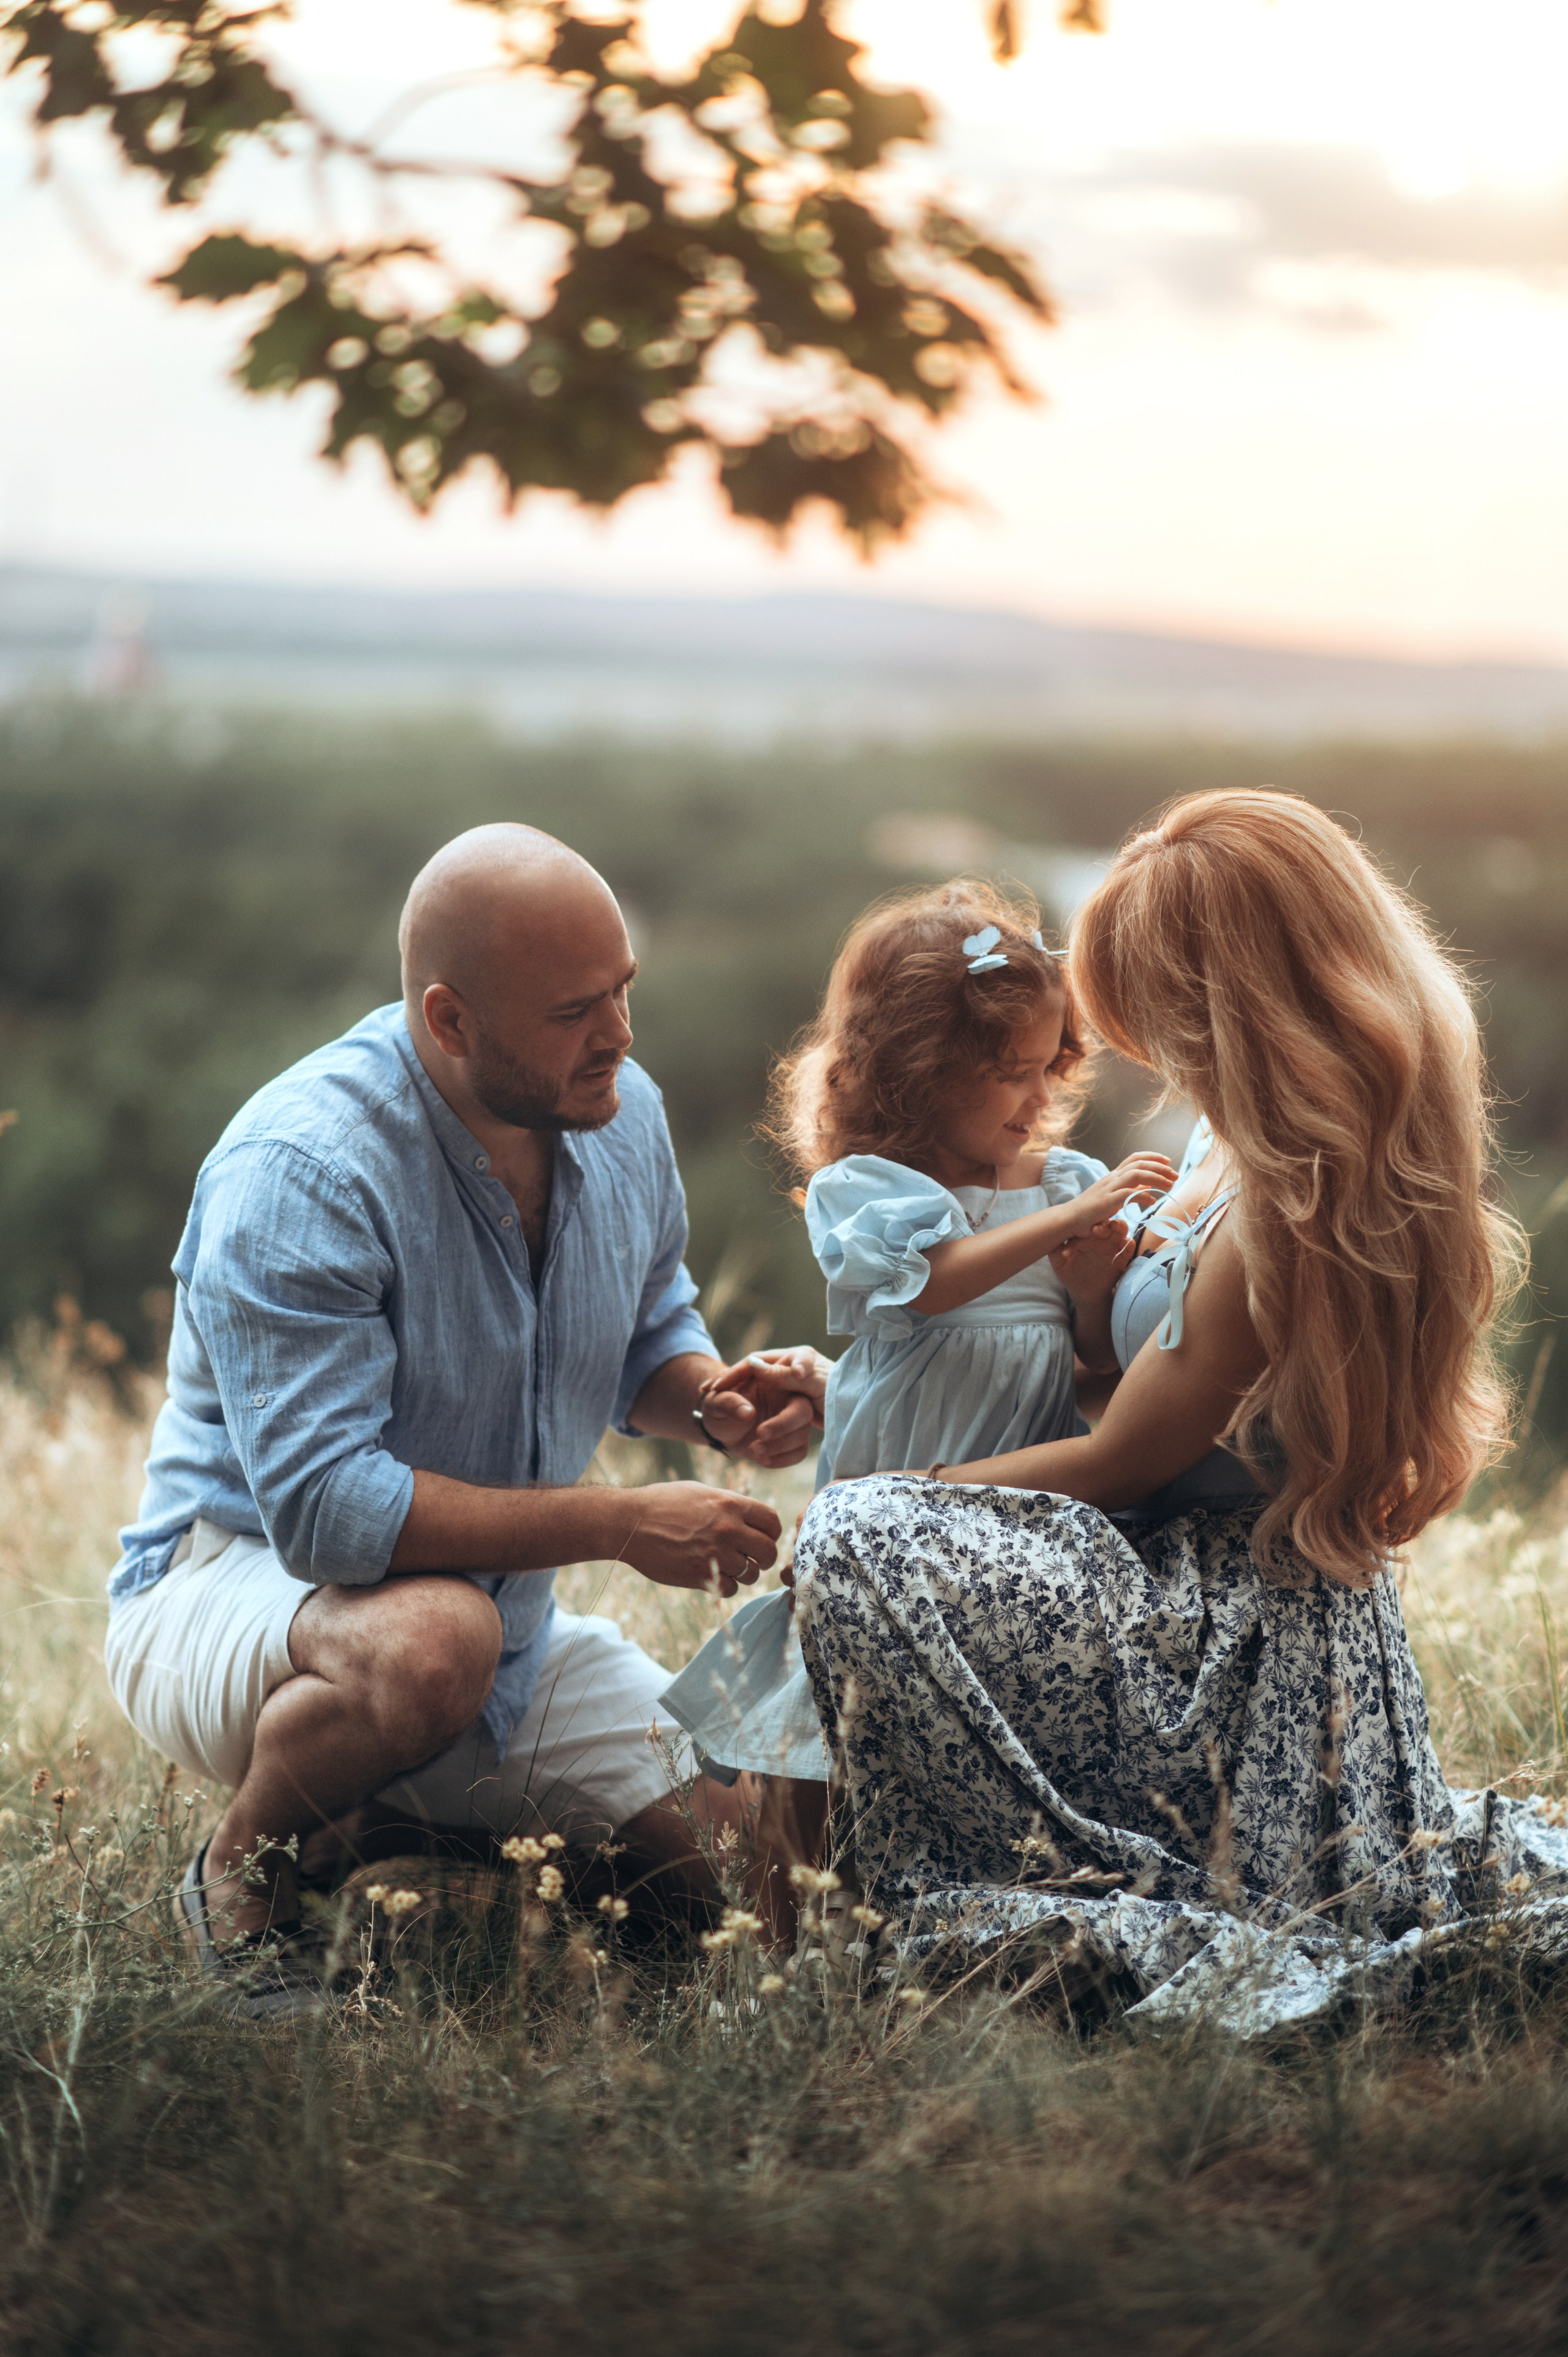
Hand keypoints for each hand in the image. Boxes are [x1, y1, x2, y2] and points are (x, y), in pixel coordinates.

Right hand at [618, 1482, 781, 1597]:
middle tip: (753, 1558)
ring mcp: (714, 1554)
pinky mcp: (700, 1576)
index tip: (762, 1537)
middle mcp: (727, 1529)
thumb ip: (729, 1504)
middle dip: (763, 1556)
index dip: (771, 1532)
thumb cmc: (663, 1503)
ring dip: (744, 1572)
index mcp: (730, 1504)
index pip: (772, 1522)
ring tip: (729, 1566)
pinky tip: (714, 1575)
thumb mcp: (700, 1491)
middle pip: (768, 1551)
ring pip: (751, 1573)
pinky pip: (730, 1588)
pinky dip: (726, 1585)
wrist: (630, 1523)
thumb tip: (752, 1518)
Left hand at [698, 1346, 831, 1469]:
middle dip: (783, 1426)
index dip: (785, 1403)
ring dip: (780, 1446)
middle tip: (760, 1434)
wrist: (721, 1428)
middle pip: (804, 1412)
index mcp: (774, 1381)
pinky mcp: (792, 1440)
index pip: (790, 1385)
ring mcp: (793, 1421)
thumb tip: (748, 1413)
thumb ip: (728, 1402)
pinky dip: (782, 1460)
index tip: (761, 1428)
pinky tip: (762, 1460)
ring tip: (754, 1450)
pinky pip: (800, 1452)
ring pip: (802, 1434)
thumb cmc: (718, 1408)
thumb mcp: (715, 1402)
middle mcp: (789, 1399)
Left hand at [1050, 1219, 1134, 1302]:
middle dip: (1103, 1223)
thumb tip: (1048, 1237)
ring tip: (1115, 1228)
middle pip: (1105, 1223)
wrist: (1084, 1294)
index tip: (1082, 1227)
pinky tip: (1125, 1244)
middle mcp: (1099, 1238)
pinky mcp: (1122, 1258)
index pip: (1087, 1224)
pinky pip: (1128, 1247)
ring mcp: (1112, 1246)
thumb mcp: (1059, 1263)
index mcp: (1085, 1235)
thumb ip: (1055, 1250)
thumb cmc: (1071, 1275)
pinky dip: (1129, 1243)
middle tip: (1097, 1228)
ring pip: (1120, 1230)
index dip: (1086, 1224)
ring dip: (1119, 1226)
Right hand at [1068, 1153, 1177, 1239]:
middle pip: (1139, 1164)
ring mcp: (1109, 1188)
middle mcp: (1112, 1178)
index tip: (1167, 1161)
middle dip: (1160, 1168)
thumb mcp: (1112, 1196)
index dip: (1152, 1157)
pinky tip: (1152, 1200)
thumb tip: (1148, 1185)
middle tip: (1176, 1175)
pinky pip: (1128, 1194)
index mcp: (1113, 1175)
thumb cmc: (1090, 1210)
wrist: (1068, 1218)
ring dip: (1156, 1178)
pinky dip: (1142, 1195)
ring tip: (1170, 1185)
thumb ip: (1129, 1189)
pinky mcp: (1107, 1201)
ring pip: (1136, 1175)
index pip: (1134, 1158)